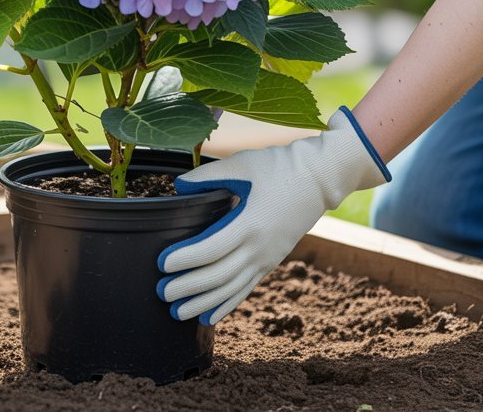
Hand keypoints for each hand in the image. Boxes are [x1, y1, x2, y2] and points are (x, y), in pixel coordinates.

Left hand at [156, 107, 389, 323]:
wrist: (320, 180)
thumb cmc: (278, 167)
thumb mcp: (242, 165)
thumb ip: (207, 177)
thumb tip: (178, 187)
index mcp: (250, 223)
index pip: (212, 248)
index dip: (186, 258)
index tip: (163, 263)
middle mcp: (260, 248)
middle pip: (219, 275)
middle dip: (189, 286)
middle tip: (162, 292)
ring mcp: (267, 258)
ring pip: (232, 289)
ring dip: (204, 302)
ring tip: (178, 313)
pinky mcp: (271, 262)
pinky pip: (246, 289)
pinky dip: (226, 304)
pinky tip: (208, 317)